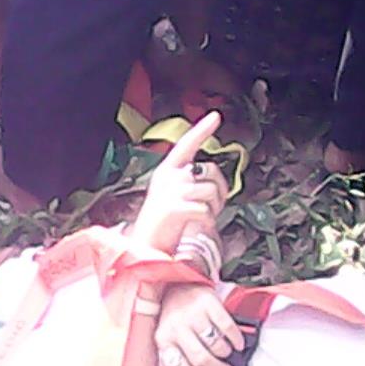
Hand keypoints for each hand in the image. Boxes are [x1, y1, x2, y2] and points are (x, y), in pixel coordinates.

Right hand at [132, 112, 228, 252]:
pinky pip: (206, 210)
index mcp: (166, 171)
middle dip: (220, 190)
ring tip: (200, 219)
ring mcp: (170, 192)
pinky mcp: (174, 209)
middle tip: (211, 207)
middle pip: (211, 170)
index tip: (215, 116)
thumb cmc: (162, 226)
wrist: (145, 249)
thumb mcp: (172, 197)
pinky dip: (207, 221)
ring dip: (214, 208)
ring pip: (212, 191)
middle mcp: (167, 177)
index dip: (202, 129)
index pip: (186, 144)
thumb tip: (213, 180)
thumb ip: (189, 183)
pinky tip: (194, 226)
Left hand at [154, 284, 244, 365]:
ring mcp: (191, 314)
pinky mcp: (207, 302)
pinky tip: (235, 341)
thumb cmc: (176, 317)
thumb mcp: (172, 339)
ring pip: (216, 346)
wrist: (177, 285)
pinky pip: (227, 327)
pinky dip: (235, 339)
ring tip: (226, 352)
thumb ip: (185, 360)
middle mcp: (175, 327)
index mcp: (163, 341)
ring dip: (226, 354)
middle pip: (201, 360)